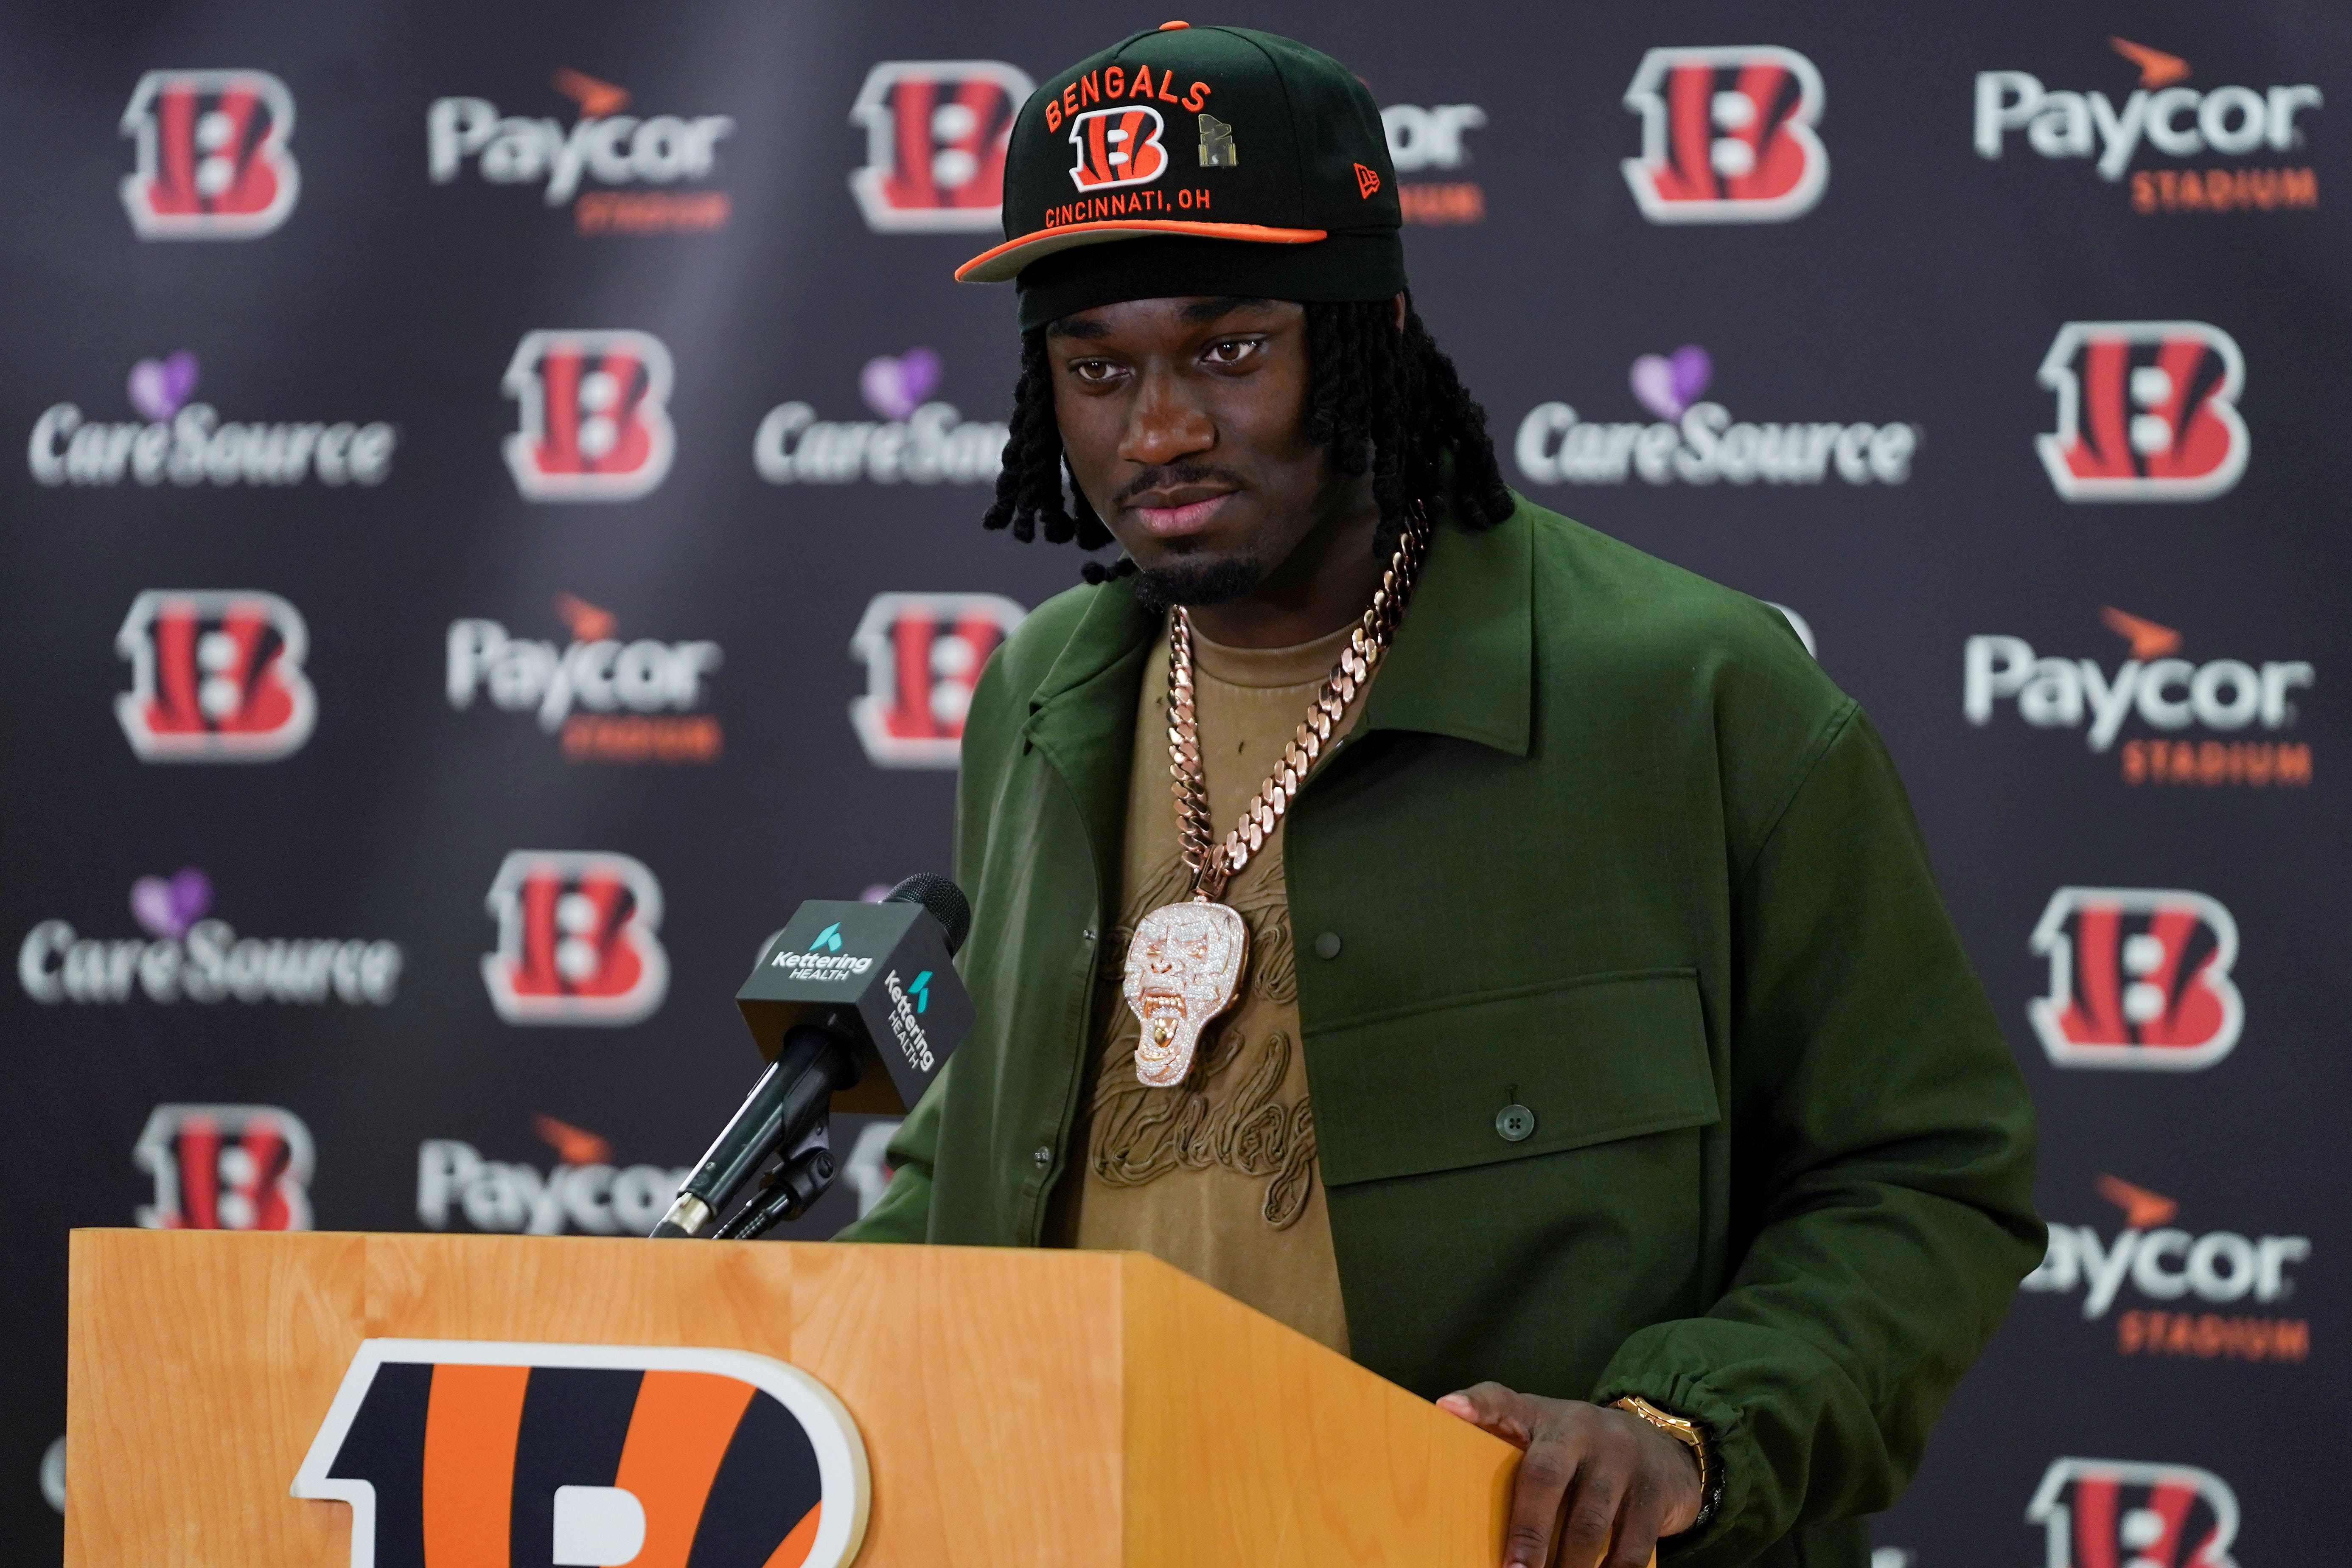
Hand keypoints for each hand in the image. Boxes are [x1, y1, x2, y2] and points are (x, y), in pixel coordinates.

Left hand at [1436, 1383, 1701, 1567]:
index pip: (1503, 1399)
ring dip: (1568, 1564)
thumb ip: (1504, 1443)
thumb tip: (1452, 1450)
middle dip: (1527, 1530)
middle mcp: (1581, 1429)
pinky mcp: (1656, 1490)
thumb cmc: (1581, 1453)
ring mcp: (1622, 1457)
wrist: (1663, 1448)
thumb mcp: (1545, 1438)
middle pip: (1545, 1475)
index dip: (1477, 1405)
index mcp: (1543, 1416)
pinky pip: (1632, 1543)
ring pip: (1589, 1520)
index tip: (1449, 1409)